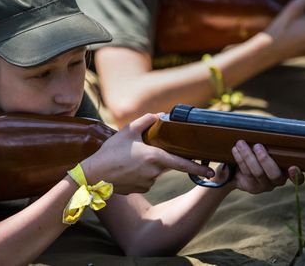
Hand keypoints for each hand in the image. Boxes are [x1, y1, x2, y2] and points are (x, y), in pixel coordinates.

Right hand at [81, 113, 213, 193]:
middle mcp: (154, 172)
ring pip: (155, 171)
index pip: (182, 163)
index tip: (211, 173)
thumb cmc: (110, 152)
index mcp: (154, 156)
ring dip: (148, 165)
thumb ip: (146, 121)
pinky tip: (127, 169)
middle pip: (166, 163)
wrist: (93, 175)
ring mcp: (147, 183)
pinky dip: (141, 174)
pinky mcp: (140, 189)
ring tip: (128, 159)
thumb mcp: (127, 131)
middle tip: (141, 152)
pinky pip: (147, 180)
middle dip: (160, 157)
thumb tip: (159, 115)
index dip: (198, 169)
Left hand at [230, 140, 303, 193]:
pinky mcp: (252, 187)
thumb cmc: (257, 151)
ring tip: (240, 143)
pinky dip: (240, 159)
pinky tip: (235, 150)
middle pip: (274, 175)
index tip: (292, 167)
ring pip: (257, 173)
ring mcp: (265, 186)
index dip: (297, 175)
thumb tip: (273, 128)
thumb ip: (273, 141)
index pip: (299, 178)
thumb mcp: (267, 145)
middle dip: (265, 159)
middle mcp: (278, 180)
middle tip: (257, 146)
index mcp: (288, 170)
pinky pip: (246, 173)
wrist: (238, 167)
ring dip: (248, 156)